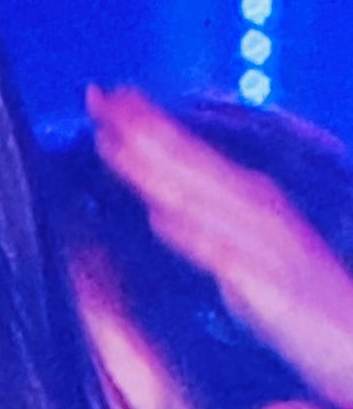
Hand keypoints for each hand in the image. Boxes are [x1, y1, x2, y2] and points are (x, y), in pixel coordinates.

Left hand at [87, 84, 352, 407]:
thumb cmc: (311, 311)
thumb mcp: (252, 265)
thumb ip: (208, 237)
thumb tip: (160, 215)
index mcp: (257, 207)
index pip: (194, 159)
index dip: (151, 128)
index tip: (108, 100)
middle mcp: (262, 217)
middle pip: (195, 166)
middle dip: (145, 131)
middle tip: (97, 97)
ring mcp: (269, 249)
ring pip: (206, 199)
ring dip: (161, 168)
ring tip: (115, 141)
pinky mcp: (272, 290)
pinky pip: (229, 258)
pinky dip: (196, 236)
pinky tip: (161, 219)